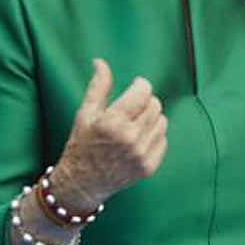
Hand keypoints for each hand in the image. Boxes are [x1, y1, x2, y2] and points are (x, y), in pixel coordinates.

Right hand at [48, 58, 167, 211]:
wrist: (82, 182)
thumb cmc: (81, 145)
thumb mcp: (85, 113)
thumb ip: (98, 86)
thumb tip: (100, 62)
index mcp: (113, 122)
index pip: (143, 91)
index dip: (141, 85)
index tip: (135, 86)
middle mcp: (130, 139)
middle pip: (155, 104)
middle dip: (145, 101)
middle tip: (131, 108)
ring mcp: (141, 155)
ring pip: (162, 121)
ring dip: (151, 118)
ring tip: (134, 123)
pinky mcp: (149, 167)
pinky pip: (163, 140)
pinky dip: (154, 135)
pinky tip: (138, 139)